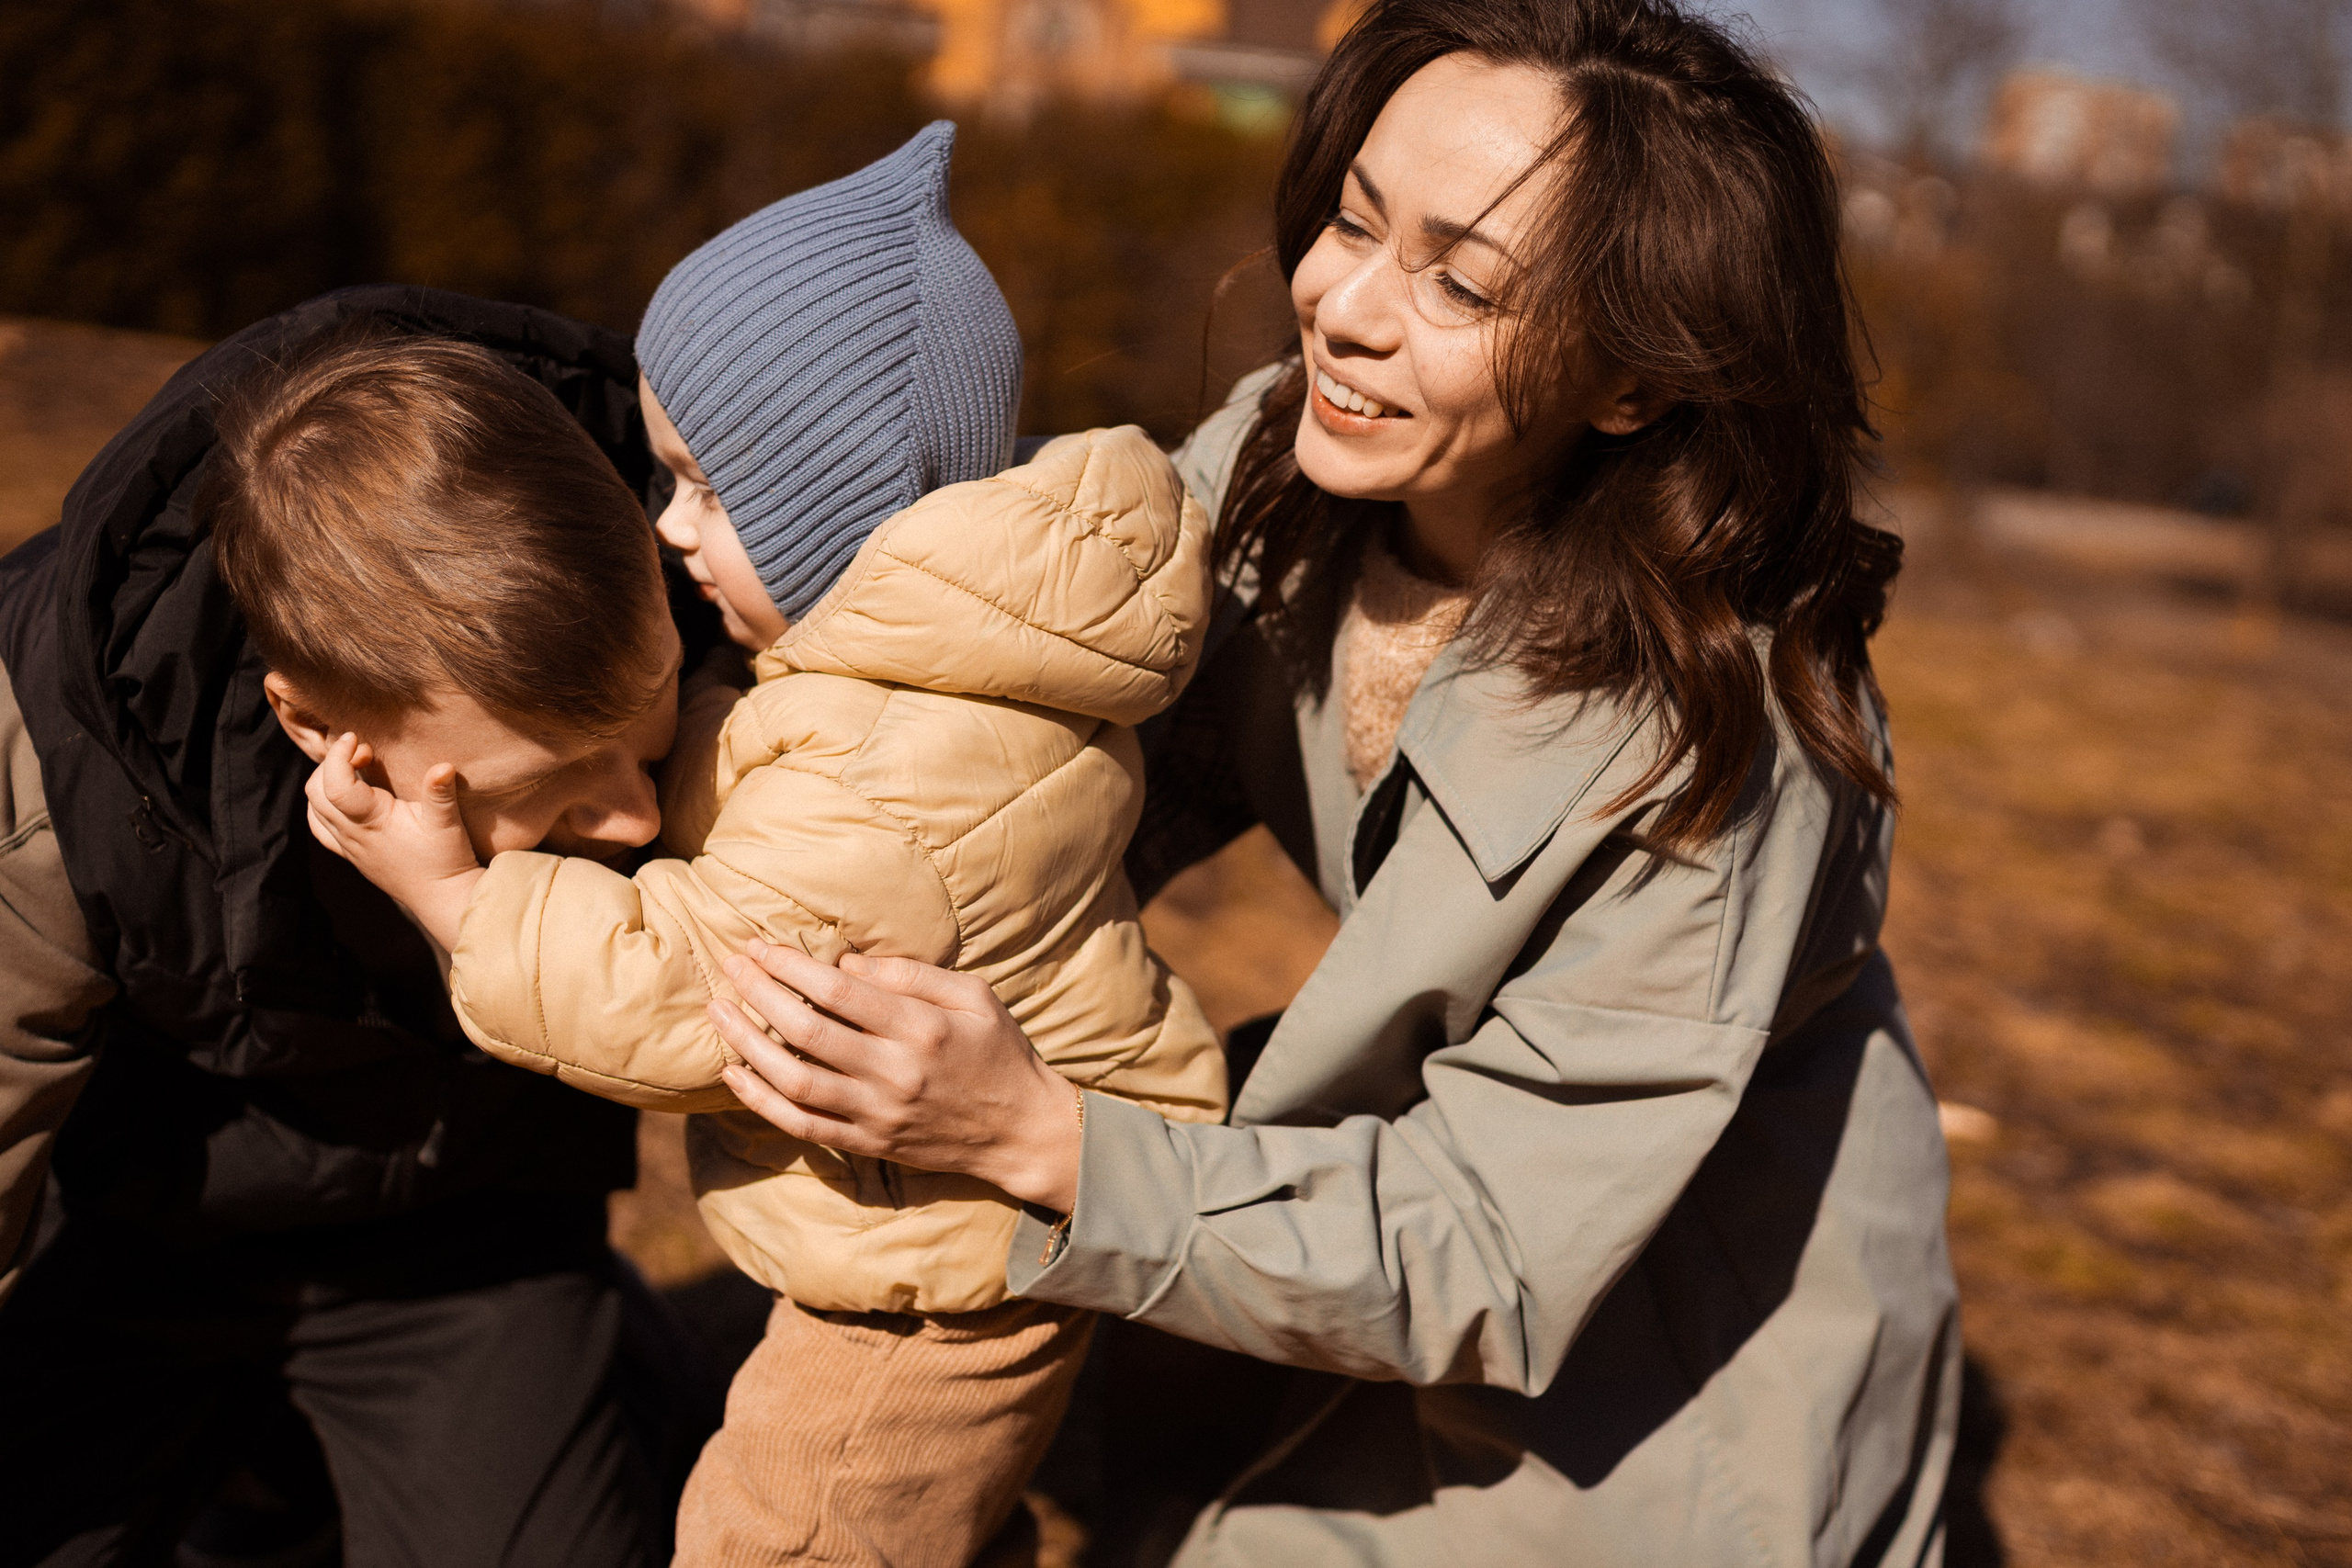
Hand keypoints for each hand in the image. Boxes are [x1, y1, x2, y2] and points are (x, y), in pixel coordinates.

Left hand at [305, 732, 484, 950]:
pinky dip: (321, 806)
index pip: (336, 785)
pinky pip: (320, 828)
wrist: (441, 897)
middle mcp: (352, 835)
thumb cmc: (445, 860)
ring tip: (354, 770)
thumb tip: (443, 765)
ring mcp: (348, 847)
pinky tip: (342, 797)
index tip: (355, 737)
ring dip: (325, 782)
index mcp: (372, 822)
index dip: (339, 755)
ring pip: (314, 809)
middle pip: (316, 792)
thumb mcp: (447, 823)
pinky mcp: (352, 855)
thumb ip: (440, 793)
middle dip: (332, 763)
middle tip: (362, 752)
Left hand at [709, 942, 1082, 1213]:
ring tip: (718, 1012)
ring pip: (793, 1081)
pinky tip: (734, 1073)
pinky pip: (800, 1125)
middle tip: (730, 965)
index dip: (789, 965)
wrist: (1021, 1131)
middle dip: (759, 992)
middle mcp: (894, 1072)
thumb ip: (912, 976)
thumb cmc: (1000, 1052)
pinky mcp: (868, 1144)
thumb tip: (846, 964)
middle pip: (806, 1030)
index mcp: (922, 1028)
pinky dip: (760, 1100)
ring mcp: (877, 1114)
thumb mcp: (974, 997)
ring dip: (747, 1044)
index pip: (838, 991)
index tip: (758, 945)